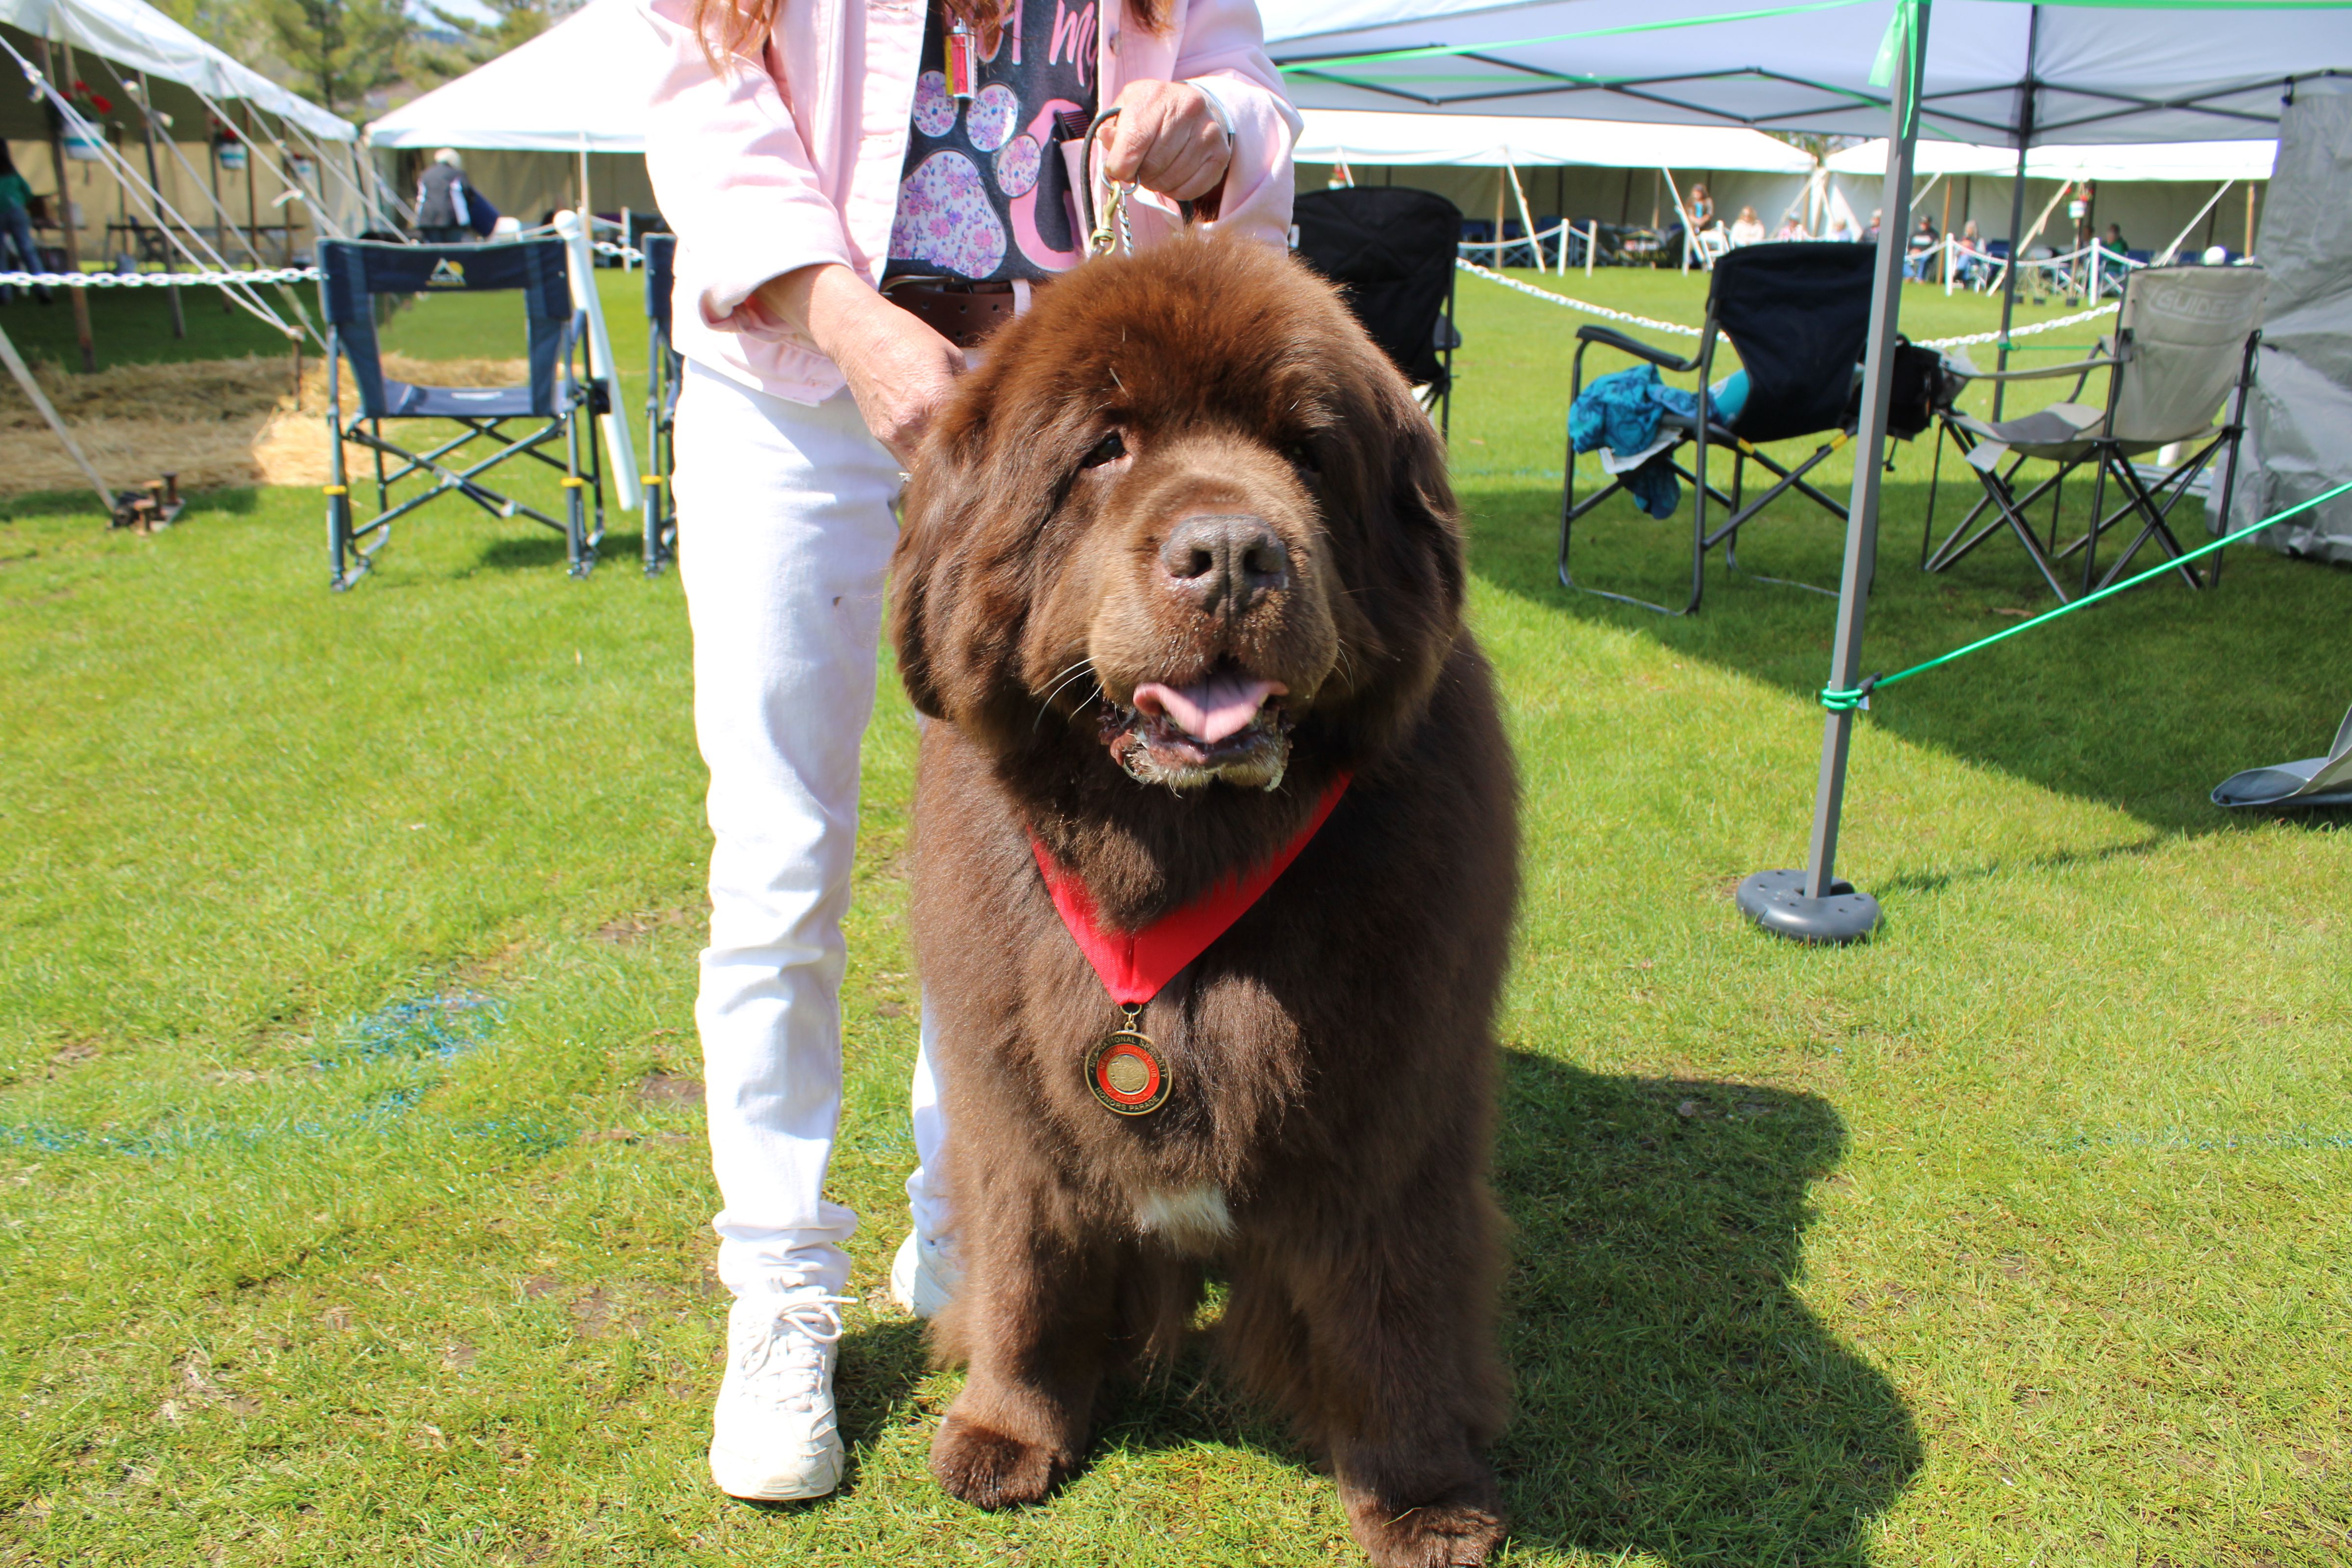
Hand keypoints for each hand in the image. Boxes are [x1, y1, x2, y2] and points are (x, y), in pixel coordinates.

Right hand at [756, 263, 965, 465]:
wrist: (859, 335)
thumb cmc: (908, 337)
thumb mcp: (950, 354)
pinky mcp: (880, 435)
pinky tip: (931, 445)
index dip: (981, 440)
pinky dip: (920, 458)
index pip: (967, 436)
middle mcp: (912, 421)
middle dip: (962, 457)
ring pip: (925, 466)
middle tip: (975, 452)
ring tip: (953, 452)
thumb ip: (967, 388)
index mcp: (935, 399)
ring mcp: (894, 432)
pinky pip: (906, 459)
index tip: (989, 438)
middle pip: (947, 458)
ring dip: (940, 462)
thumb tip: (985, 409)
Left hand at [1098, 80, 1230, 203]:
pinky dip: (1175, 191)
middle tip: (1138, 170)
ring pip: (1170, 179)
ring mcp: (1208, 132)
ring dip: (1156, 184)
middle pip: (1153, 164)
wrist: (1192, 106)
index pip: (1134, 142)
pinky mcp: (1220, 154)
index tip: (1117, 171)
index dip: (1120, 166)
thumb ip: (1114, 128)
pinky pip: (1190, 189)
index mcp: (1157, 95)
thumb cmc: (1152, 112)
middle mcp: (1188, 109)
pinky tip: (1171, 178)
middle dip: (1139, 175)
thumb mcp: (1127, 109)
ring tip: (1155, 171)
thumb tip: (1107, 140)